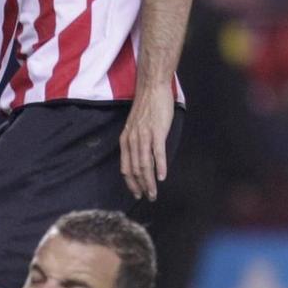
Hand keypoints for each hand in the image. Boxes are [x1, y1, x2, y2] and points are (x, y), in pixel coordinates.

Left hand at [120, 82, 175, 200]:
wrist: (152, 89)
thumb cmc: (146, 108)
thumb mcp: (135, 128)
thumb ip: (136, 143)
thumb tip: (141, 159)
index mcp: (125, 140)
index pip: (125, 168)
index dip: (131, 183)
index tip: (136, 194)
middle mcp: (132, 140)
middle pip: (135, 170)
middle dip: (141, 186)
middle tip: (148, 198)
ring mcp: (144, 136)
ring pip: (145, 165)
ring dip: (149, 181)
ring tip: (154, 193)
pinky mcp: (157, 132)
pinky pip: (157, 153)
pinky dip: (160, 166)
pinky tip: (162, 177)